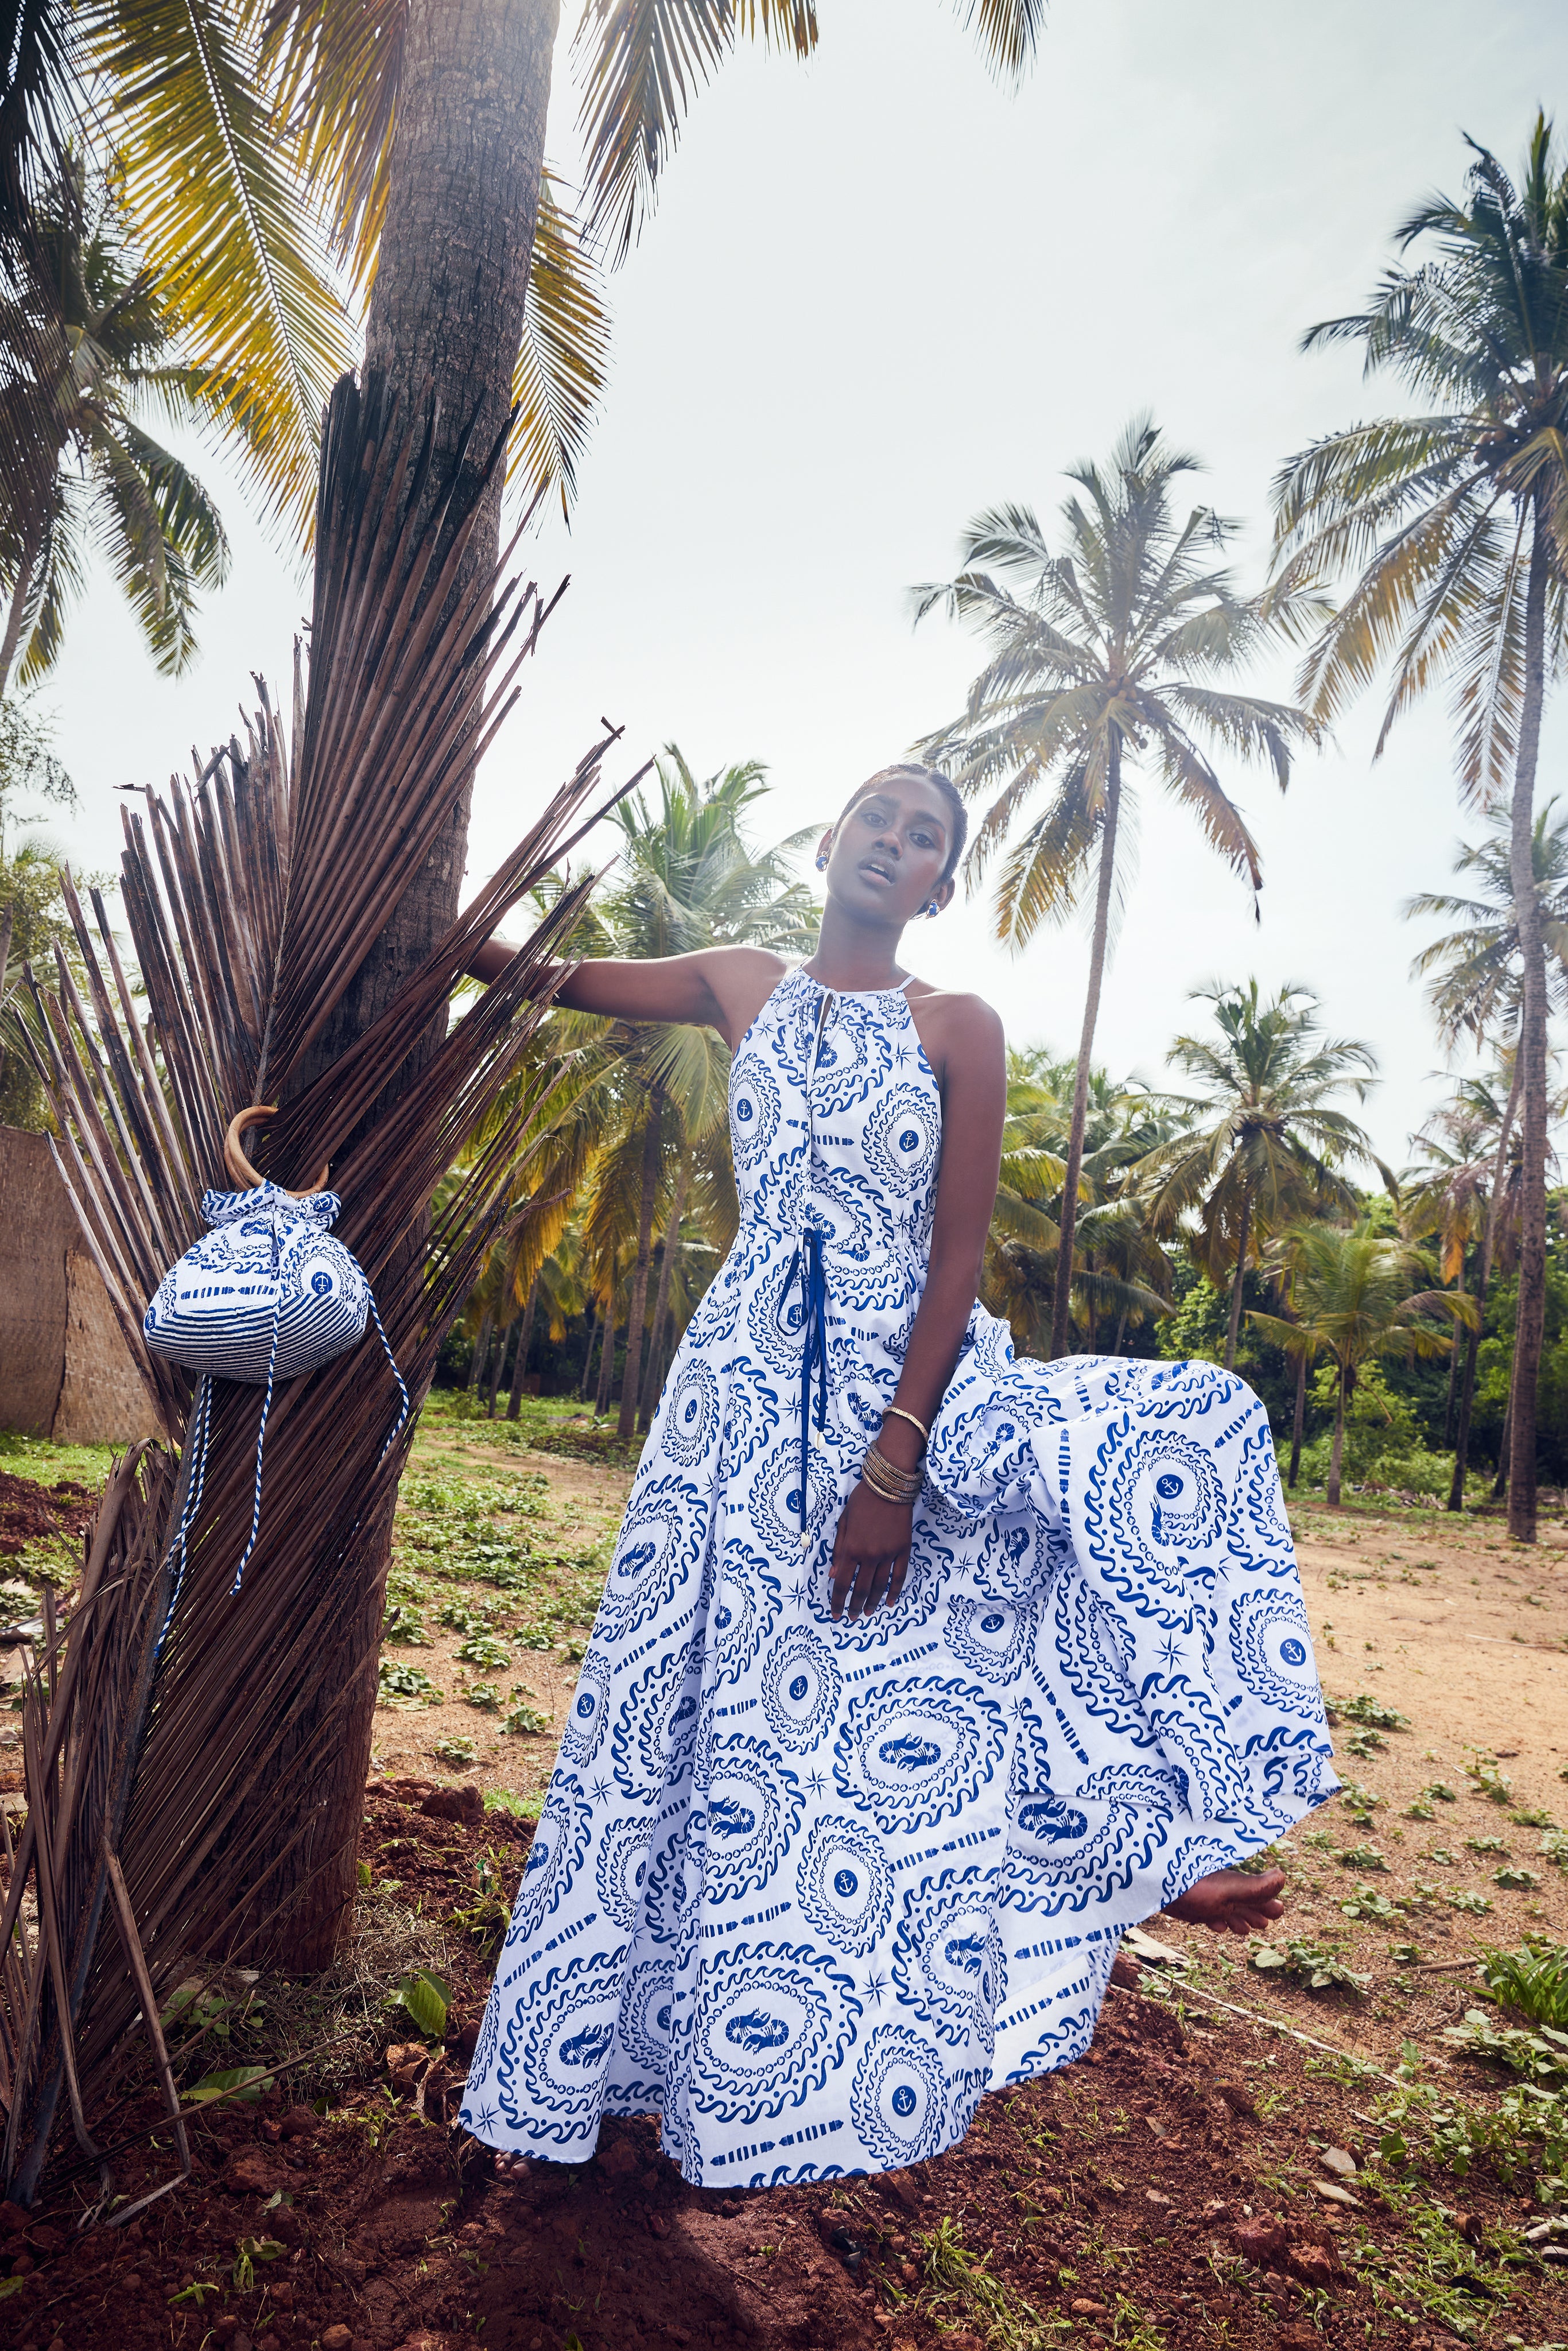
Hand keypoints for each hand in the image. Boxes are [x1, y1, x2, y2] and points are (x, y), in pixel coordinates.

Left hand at [829, 1481, 914, 1619]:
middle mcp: (869, 1556)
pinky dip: (894, 1592)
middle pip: (860, 1589)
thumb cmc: (862, 1501)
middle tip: (851, 1617)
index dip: (838, 1601)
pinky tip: (889, 1602)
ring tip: (868, 1613)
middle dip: (854, 1607)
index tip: (835, 1614)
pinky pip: (899, 1576)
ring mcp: (888, 1554)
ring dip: (872, 1602)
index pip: (842, 1583)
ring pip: (879, 1587)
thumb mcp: (843, 1522)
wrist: (889, 1486)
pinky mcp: (903, 1550)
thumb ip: (838, 1550)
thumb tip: (834, 1574)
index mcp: (851, 1549)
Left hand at [1165, 1867, 1286, 1937]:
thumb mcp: (1228, 1890)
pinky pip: (1207, 1914)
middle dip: (1255, 1913)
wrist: (1153, 1884)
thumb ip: (1255, 1887)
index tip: (1278, 1912)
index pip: (1258, 1894)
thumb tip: (1282, 1876)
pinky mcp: (1191, 1907)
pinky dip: (1216, 1921)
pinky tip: (1217, 1926)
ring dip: (1238, 1919)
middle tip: (1265, 1923)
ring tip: (1245, 1928)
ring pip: (1226, 1911)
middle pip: (1243, 1904)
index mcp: (1235, 1886)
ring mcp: (1206, 1899)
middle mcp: (1222, 1891)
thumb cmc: (1192, 1887)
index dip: (1267, 1904)